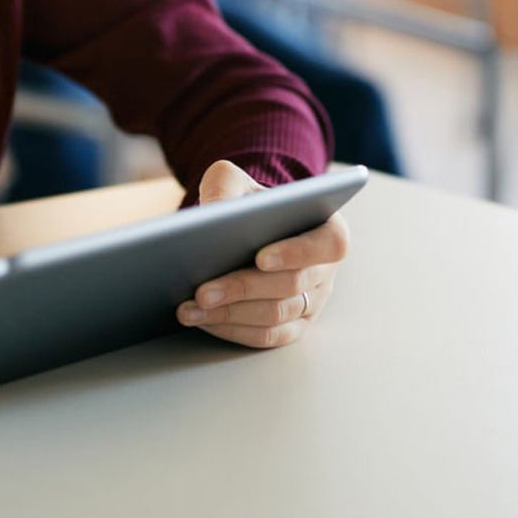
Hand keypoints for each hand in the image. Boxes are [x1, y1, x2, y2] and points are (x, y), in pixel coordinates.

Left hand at [176, 160, 349, 347]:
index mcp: (327, 230)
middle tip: (202, 291)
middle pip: (292, 286)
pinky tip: (202, 320)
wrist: (242, 228)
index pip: (328, 245)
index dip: (296, 253)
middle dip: (242, 289)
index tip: (260, 258)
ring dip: (229, 315)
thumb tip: (212, 212)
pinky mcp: (292, 327)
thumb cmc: (245, 202)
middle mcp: (325, 270)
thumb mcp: (233, 181)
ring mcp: (312, 302)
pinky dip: (232, 330)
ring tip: (190, 308)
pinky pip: (266, 337)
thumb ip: (225, 185)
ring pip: (275, 316)